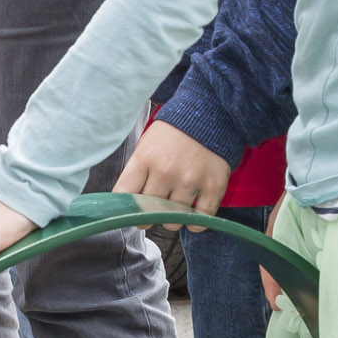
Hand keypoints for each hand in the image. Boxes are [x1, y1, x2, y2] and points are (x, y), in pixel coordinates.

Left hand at [117, 117, 234, 214]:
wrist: (210, 115)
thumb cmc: (173, 134)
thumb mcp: (146, 146)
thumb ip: (136, 173)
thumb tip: (127, 205)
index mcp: (144, 158)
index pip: (123, 196)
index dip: (124, 209)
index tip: (130, 211)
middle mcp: (166, 171)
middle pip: (148, 213)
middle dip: (148, 217)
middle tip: (155, 210)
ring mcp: (190, 180)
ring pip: (173, 220)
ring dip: (172, 218)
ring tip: (175, 205)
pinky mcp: (214, 186)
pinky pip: (200, 221)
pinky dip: (195, 222)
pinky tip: (192, 212)